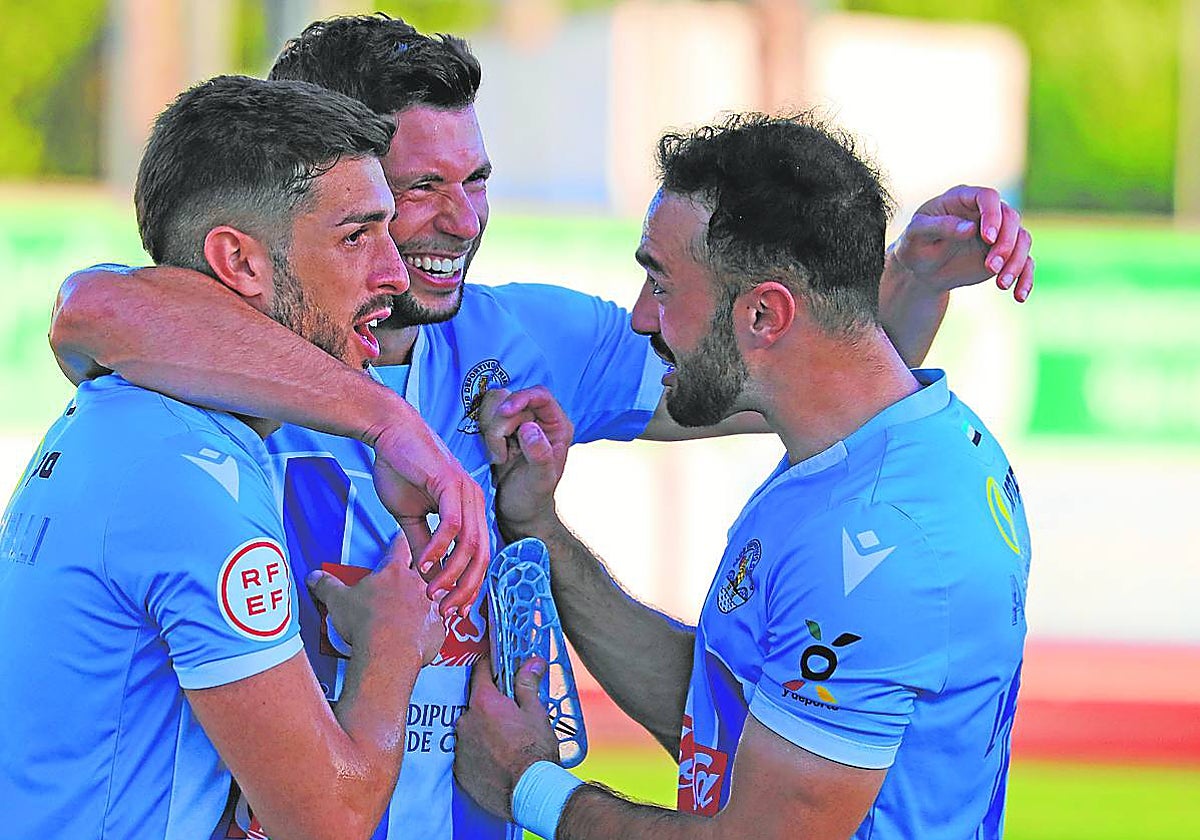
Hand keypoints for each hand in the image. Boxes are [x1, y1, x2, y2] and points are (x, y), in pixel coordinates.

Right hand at [306, 535, 445, 665]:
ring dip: (432, 596)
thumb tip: (314, 577)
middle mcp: (417, 584)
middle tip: (416, 572)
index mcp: (394, 572)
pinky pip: (441, 621)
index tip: (400, 538)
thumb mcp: (338, 601)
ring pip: (438, 593)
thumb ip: (327, 585)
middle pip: (425, 567)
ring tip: (423, 602)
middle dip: (421, 568)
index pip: (399, 546)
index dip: (399, 541)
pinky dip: (435, 624)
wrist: (389, 652)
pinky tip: (427, 629)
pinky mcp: (439, 627)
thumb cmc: (366, 625)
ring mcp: (431, 604)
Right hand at [367, 419, 487, 618]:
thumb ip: (421, 543)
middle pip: (481, 556)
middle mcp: (474, 502)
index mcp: (469, 510)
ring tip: (432, 592)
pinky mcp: (451, 483)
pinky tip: (424, 563)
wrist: (389, 432)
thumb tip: (425, 574)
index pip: (478, 556)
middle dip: (465, 589)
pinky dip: (439, 548)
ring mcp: (466, 492)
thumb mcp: (410, 515)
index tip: (453, 610)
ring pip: (470, 544)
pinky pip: (452, 524)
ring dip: (451, 574)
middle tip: (447, 611)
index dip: (468, 586)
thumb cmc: (400, 467)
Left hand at [454, 658, 559, 819]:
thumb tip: (532, 662)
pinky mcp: (459, 769)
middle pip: (475, 701)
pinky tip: (497, 757)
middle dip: (491, 703)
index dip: (492, 665)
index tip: (500, 666)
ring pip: (470, 727)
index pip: (481, 670)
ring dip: (483, 728)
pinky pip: (467, 751)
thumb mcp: (536, 712)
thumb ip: (528, 684)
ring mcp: (460, 746)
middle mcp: (465, 721)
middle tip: (511, 712)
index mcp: (484, 702)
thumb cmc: (535, 751)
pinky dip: (479, 750)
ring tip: (506, 740)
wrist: (530, 792)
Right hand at [480, 387, 572, 533]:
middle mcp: (539, 419)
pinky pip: (485, 416)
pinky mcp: (501, 429)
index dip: (521, 398)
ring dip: (491, 430)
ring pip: (495, 404)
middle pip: (512, 399)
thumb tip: (529, 428)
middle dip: (501, 424)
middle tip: (501, 454)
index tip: (505, 412)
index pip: (540, 395)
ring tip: (499, 456)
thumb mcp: (540, 481)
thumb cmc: (533, 499)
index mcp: (557, 426)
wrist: (518, 512)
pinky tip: (495, 455)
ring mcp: (519, 422)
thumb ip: (540, 454)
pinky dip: (485, 433)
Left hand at [890, 185, 1033, 301]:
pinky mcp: (1005, 254)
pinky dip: (1025, 278)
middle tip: (991, 266)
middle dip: (1006, 243)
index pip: (988, 198)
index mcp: (963, 199)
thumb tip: (970, 228)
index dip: (992, 215)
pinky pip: (1025, 262)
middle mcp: (985, 213)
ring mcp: (998, 233)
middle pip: (1011, 218)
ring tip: (1001, 284)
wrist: (921, 270)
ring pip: (1022, 240)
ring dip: (1016, 262)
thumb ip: (940, 227)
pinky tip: (1019, 296)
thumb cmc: (915, 245)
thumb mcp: (916, 234)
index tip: (988, 238)